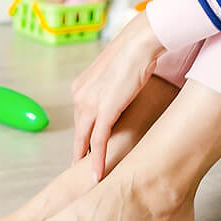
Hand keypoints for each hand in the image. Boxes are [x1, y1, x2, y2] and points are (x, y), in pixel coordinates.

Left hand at [71, 12, 164, 179]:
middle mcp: (80, 95)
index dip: (82, 138)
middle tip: (82, 172)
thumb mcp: (118, 75)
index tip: (83, 154)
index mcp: (82, 86)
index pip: (80, 119)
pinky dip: (98, 160)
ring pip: (85, 140)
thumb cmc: (136, 52)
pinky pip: (98, 142)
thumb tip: (121, 100)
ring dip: (87, 162)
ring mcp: (90, 103)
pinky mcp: (104, 110)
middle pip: (80, 132)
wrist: (141, 40)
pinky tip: (98, 175)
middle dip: (81, 153)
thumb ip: (113, 90)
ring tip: (91, 180)